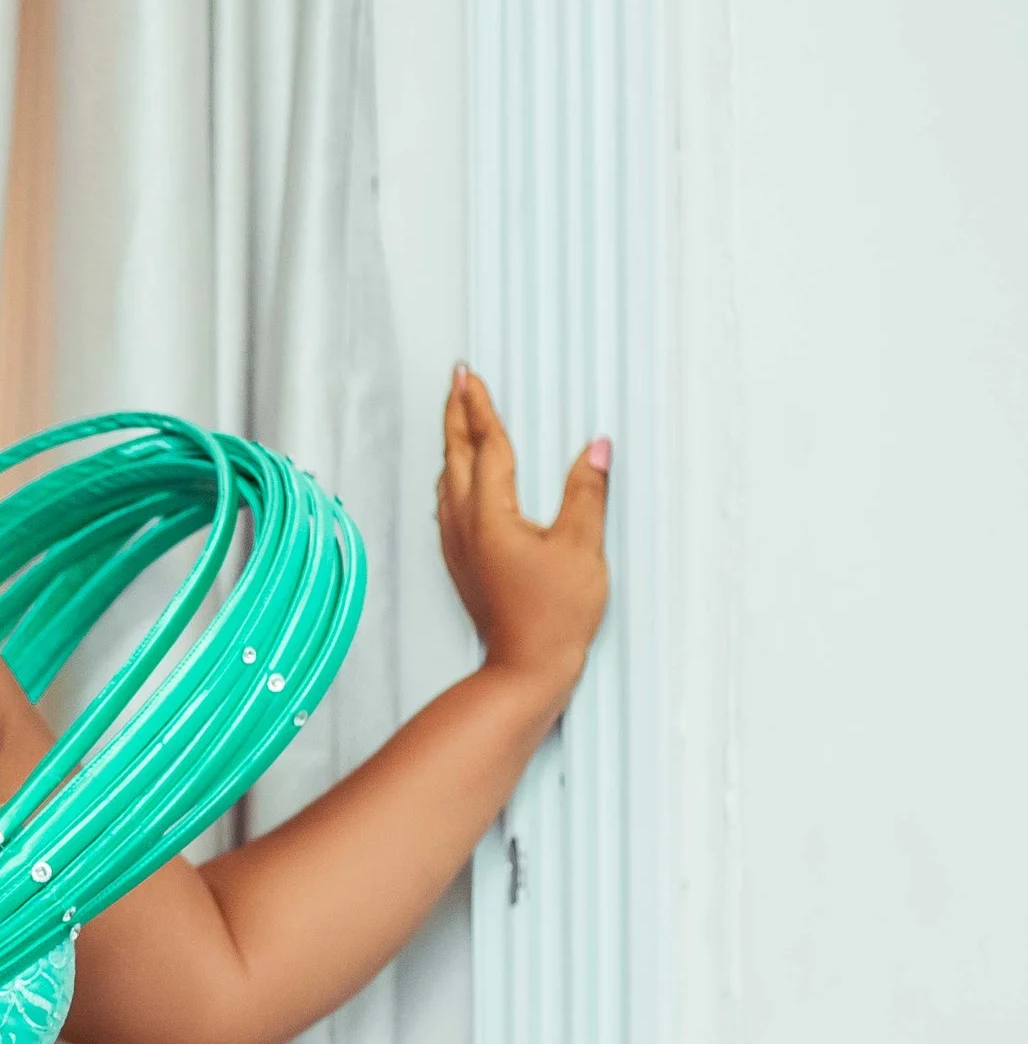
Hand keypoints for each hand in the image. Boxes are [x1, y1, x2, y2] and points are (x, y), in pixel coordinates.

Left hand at [436, 366, 609, 698]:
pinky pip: (449, 506)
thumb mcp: (582, 548)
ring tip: (458, 419)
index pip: (485, 446)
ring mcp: (458, 546)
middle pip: (455, 456)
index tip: (469, 375)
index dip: (478, 407)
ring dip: (453, 445)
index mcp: (491, 514)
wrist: (524, 668)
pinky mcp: (462, 563)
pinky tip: (460, 481)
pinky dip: (454, 478)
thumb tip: (596, 448)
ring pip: (448, 481)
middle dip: (456, 415)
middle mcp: (465, 525)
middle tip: (457, 382)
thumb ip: (586, 492)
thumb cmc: (554, 615)